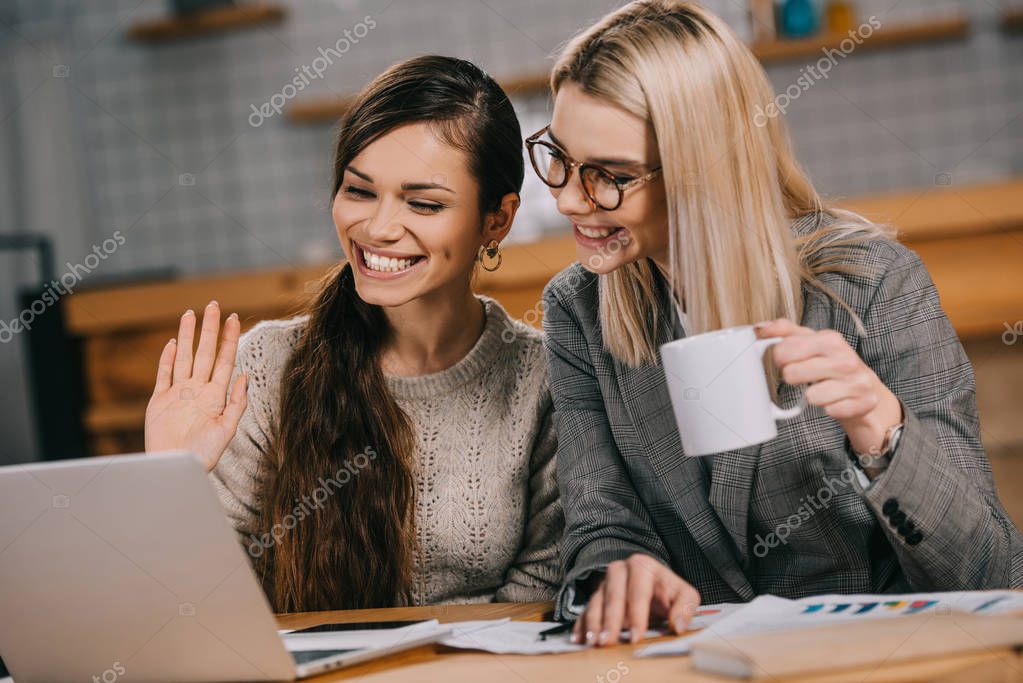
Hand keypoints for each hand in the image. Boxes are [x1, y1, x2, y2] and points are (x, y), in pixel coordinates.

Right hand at [145, 301, 247, 471]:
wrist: (175, 468)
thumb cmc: (203, 454)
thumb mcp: (227, 429)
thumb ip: (237, 403)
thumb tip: (245, 376)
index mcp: (216, 395)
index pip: (225, 360)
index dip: (230, 338)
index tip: (234, 318)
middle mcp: (198, 390)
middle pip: (205, 352)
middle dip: (210, 329)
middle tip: (213, 305)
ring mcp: (178, 393)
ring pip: (184, 358)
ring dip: (188, 336)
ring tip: (190, 314)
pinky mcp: (159, 400)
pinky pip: (164, 375)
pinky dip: (167, 358)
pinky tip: (173, 343)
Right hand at [571, 553, 699, 646]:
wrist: (652, 584)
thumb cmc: (668, 591)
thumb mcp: (685, 595)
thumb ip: (685, 607)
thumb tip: (678, 625)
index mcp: (642, 566)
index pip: (638, 592)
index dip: (637, 616)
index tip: (636, 637)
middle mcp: (619, 570)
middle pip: (613, 596)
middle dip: (610, 621)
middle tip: (608, 641)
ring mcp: (604, 583)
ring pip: (596, 602)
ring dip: (594, 624)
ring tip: (593, 642)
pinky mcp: (595, 596)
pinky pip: (585, 610)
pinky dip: (581, 625)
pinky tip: (579, 639)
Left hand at [754, 318, 901, 459]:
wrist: (866, 389)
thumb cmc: (833, 363)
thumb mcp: (812, 342)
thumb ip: (786, 331)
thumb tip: (761, 327)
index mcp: (830, 339)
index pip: (785, 349)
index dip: (780, 359)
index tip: (787, 361)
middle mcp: (846, 359)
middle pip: (792, 374)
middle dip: (794, 378)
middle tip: (806, 376)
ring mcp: (857, 382)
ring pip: (811, 396)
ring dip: (812, 396)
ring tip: (822, 388)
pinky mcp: (864, 403)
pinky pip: (830, 411)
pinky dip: (829, 409)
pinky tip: (836, 400)